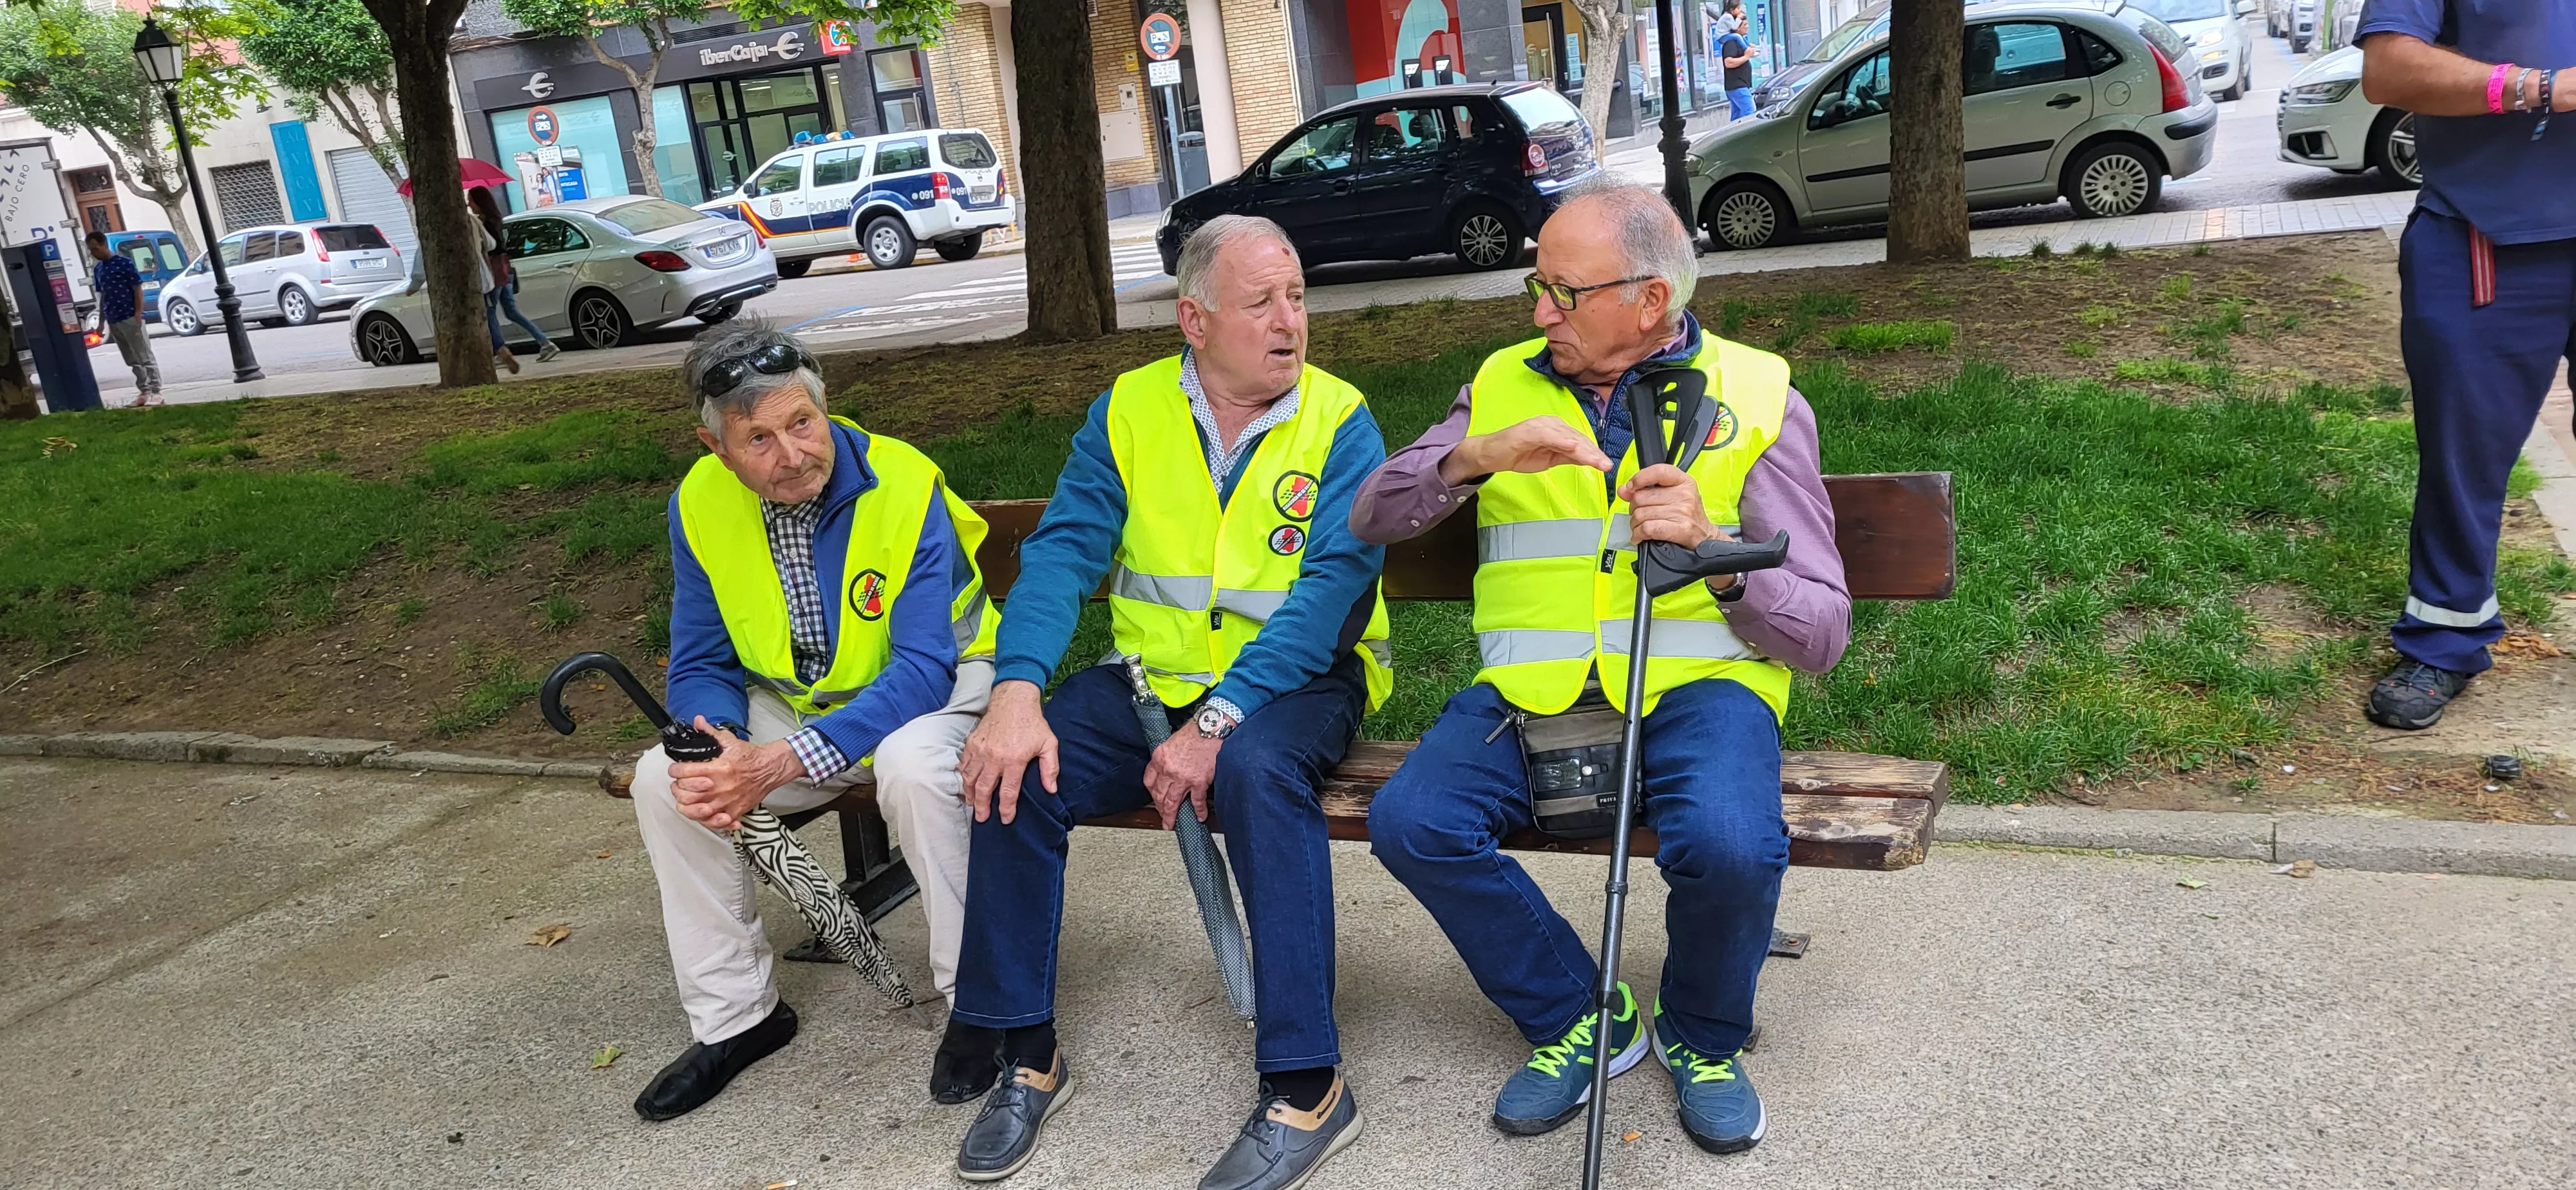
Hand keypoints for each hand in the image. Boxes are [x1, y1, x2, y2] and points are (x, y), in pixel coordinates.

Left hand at [668, 718, 805, 831]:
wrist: (770, 769)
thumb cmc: (750, 757)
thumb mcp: (730, 741)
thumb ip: (710, 733)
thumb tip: (698, 721)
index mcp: (717, 768)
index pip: (683, 772)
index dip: (674, 770)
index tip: (675, 770)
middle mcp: (719, 786)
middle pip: (685, 795)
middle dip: (677, 789)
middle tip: (679, 784)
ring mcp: (726, 801)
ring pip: (695, 811)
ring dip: (687, 805)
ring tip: (687, 798)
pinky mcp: (733, 811)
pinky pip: (714, 822)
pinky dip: (706, 819)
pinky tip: (703, 812)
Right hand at [958, 680, 1056, 824]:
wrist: (1013, 701)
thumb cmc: (1033, 723)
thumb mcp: (1049, 744)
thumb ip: (1051, 768)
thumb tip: (1051, 789)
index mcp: (1014, 760)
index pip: (1008, 792)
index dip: (1007, 809)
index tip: (1006, 819)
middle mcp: (994, 757)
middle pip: (984, 789)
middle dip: (982, 807)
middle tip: (982, 818)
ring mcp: (980, 750)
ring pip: (970, 778)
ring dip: (970, 794)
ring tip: (972, 805)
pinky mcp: (972, 743)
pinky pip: (964, 764)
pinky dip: (963, 776)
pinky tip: (966, 784)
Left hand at [1144, 729, 1221, 828]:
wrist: (1211, 729)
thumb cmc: (1194, 731)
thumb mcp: (1170, 741)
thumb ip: (1166, 757)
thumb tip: (1166, 770)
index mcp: (1159, 758)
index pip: (1148, 781)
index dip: (1151, 792)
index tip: (1154, 797)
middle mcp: (1169, 770)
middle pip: (1159, 795)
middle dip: (1159, 808)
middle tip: (1161, 816)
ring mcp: (1183, 778)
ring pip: (1172, 802)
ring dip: (1170, 815)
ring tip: (1170, 823)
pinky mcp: (1199, 782)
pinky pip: (1196, 801)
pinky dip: (1198, 811)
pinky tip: (1200, 817)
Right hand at [1441, 416, 1614, 485]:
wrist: (1491, 454)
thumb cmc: (1518, 455)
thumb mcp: (1549, 459)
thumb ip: (1567, 457)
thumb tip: (1588, 460)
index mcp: (1557, 428)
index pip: (1579, 440)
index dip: (1594, 453)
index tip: (1605, 464)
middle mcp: (1551, 423)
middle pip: (1577, 438)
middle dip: (1593, 453)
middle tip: (1606, 465)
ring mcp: (1541, 425)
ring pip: (1568, 437)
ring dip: (1584, 450)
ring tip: (1597, 462)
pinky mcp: (1530, 431)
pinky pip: (1550, 436)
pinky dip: (1563, 442)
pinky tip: (1575, 449)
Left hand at [1619, 464, 1717, 548]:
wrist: (1705, 536)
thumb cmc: (1687, 515)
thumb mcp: (1672, 495)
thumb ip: (1647, 489)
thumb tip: (1624, 490)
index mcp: (1683, 481)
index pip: (1658, 471)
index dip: (1640, 478)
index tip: (1631, 487)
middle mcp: (1684, 495)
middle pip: (1642, 497)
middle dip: (1634, 508)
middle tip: (1639, 514)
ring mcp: (1683, 512)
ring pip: (1641, 514)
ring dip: (1635, 524)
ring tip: (1641, 526)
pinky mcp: (1679, 529)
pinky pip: (1648, 528)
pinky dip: (1639, 534)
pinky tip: (1640, 536)